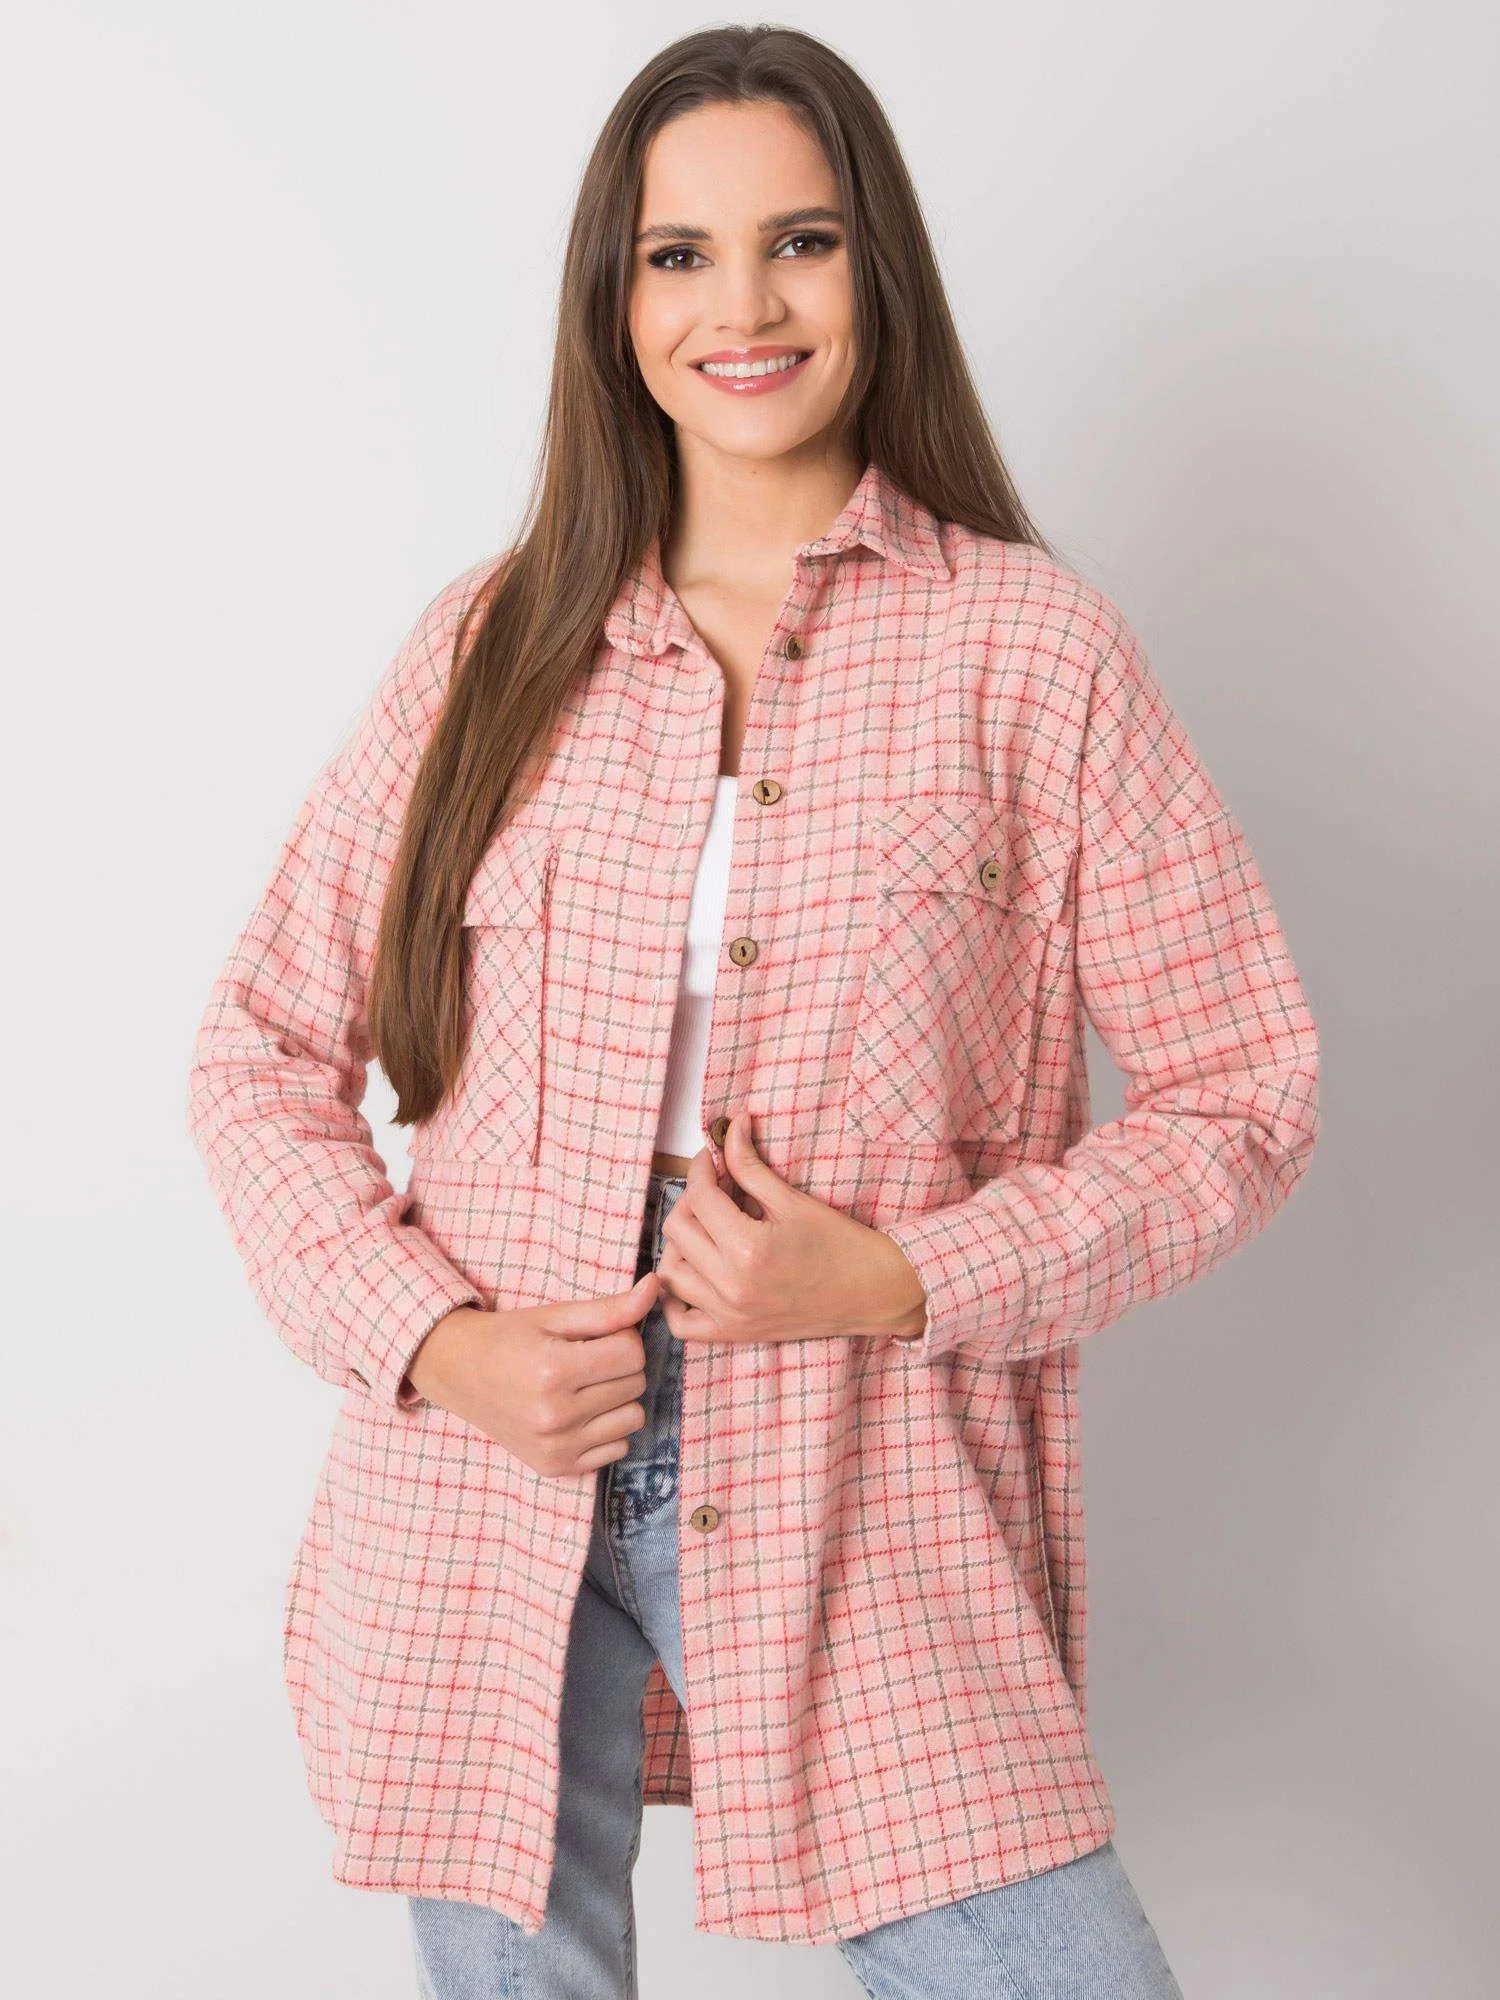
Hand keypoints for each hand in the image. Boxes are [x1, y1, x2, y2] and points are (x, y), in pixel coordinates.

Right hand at [404, 1270, 661, 1477]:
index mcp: (553, 1370)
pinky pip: (618, 1448)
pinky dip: (606, 1428)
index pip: (633, 1352)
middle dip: (619, 1365)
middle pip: (636, 1383)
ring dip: (618, 1398)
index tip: (598, 1336)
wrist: (457, 1373)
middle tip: (586, 1358)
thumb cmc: (509, 1338)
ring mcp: (556, 1447)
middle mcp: (554, 1415)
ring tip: (584, 1385)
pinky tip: (578, 1413)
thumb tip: (656, 1286)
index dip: (623, 1337)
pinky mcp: (556, 1468)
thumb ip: (611, 1308)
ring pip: (634, 1418)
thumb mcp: (555, 1315)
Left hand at [656, 1111, 927, 1345]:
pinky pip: (680, 1324)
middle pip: (677, 1230)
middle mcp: (732, 1286)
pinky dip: (675, 1299)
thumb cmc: (841, 1244)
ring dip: (681, 1243)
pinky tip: (694, 1273)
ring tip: (707, 1227)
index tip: (711, 1157)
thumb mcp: (793, 1199)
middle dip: (691, 1200)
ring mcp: (729, 1314)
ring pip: (671, 1272)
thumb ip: (750, 1164)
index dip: (701, 1167)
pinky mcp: (733, 1333)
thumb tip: (731, 1125)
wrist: (873, 1292)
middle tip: (715, 1189)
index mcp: (749, 1249)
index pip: (700, 1196)